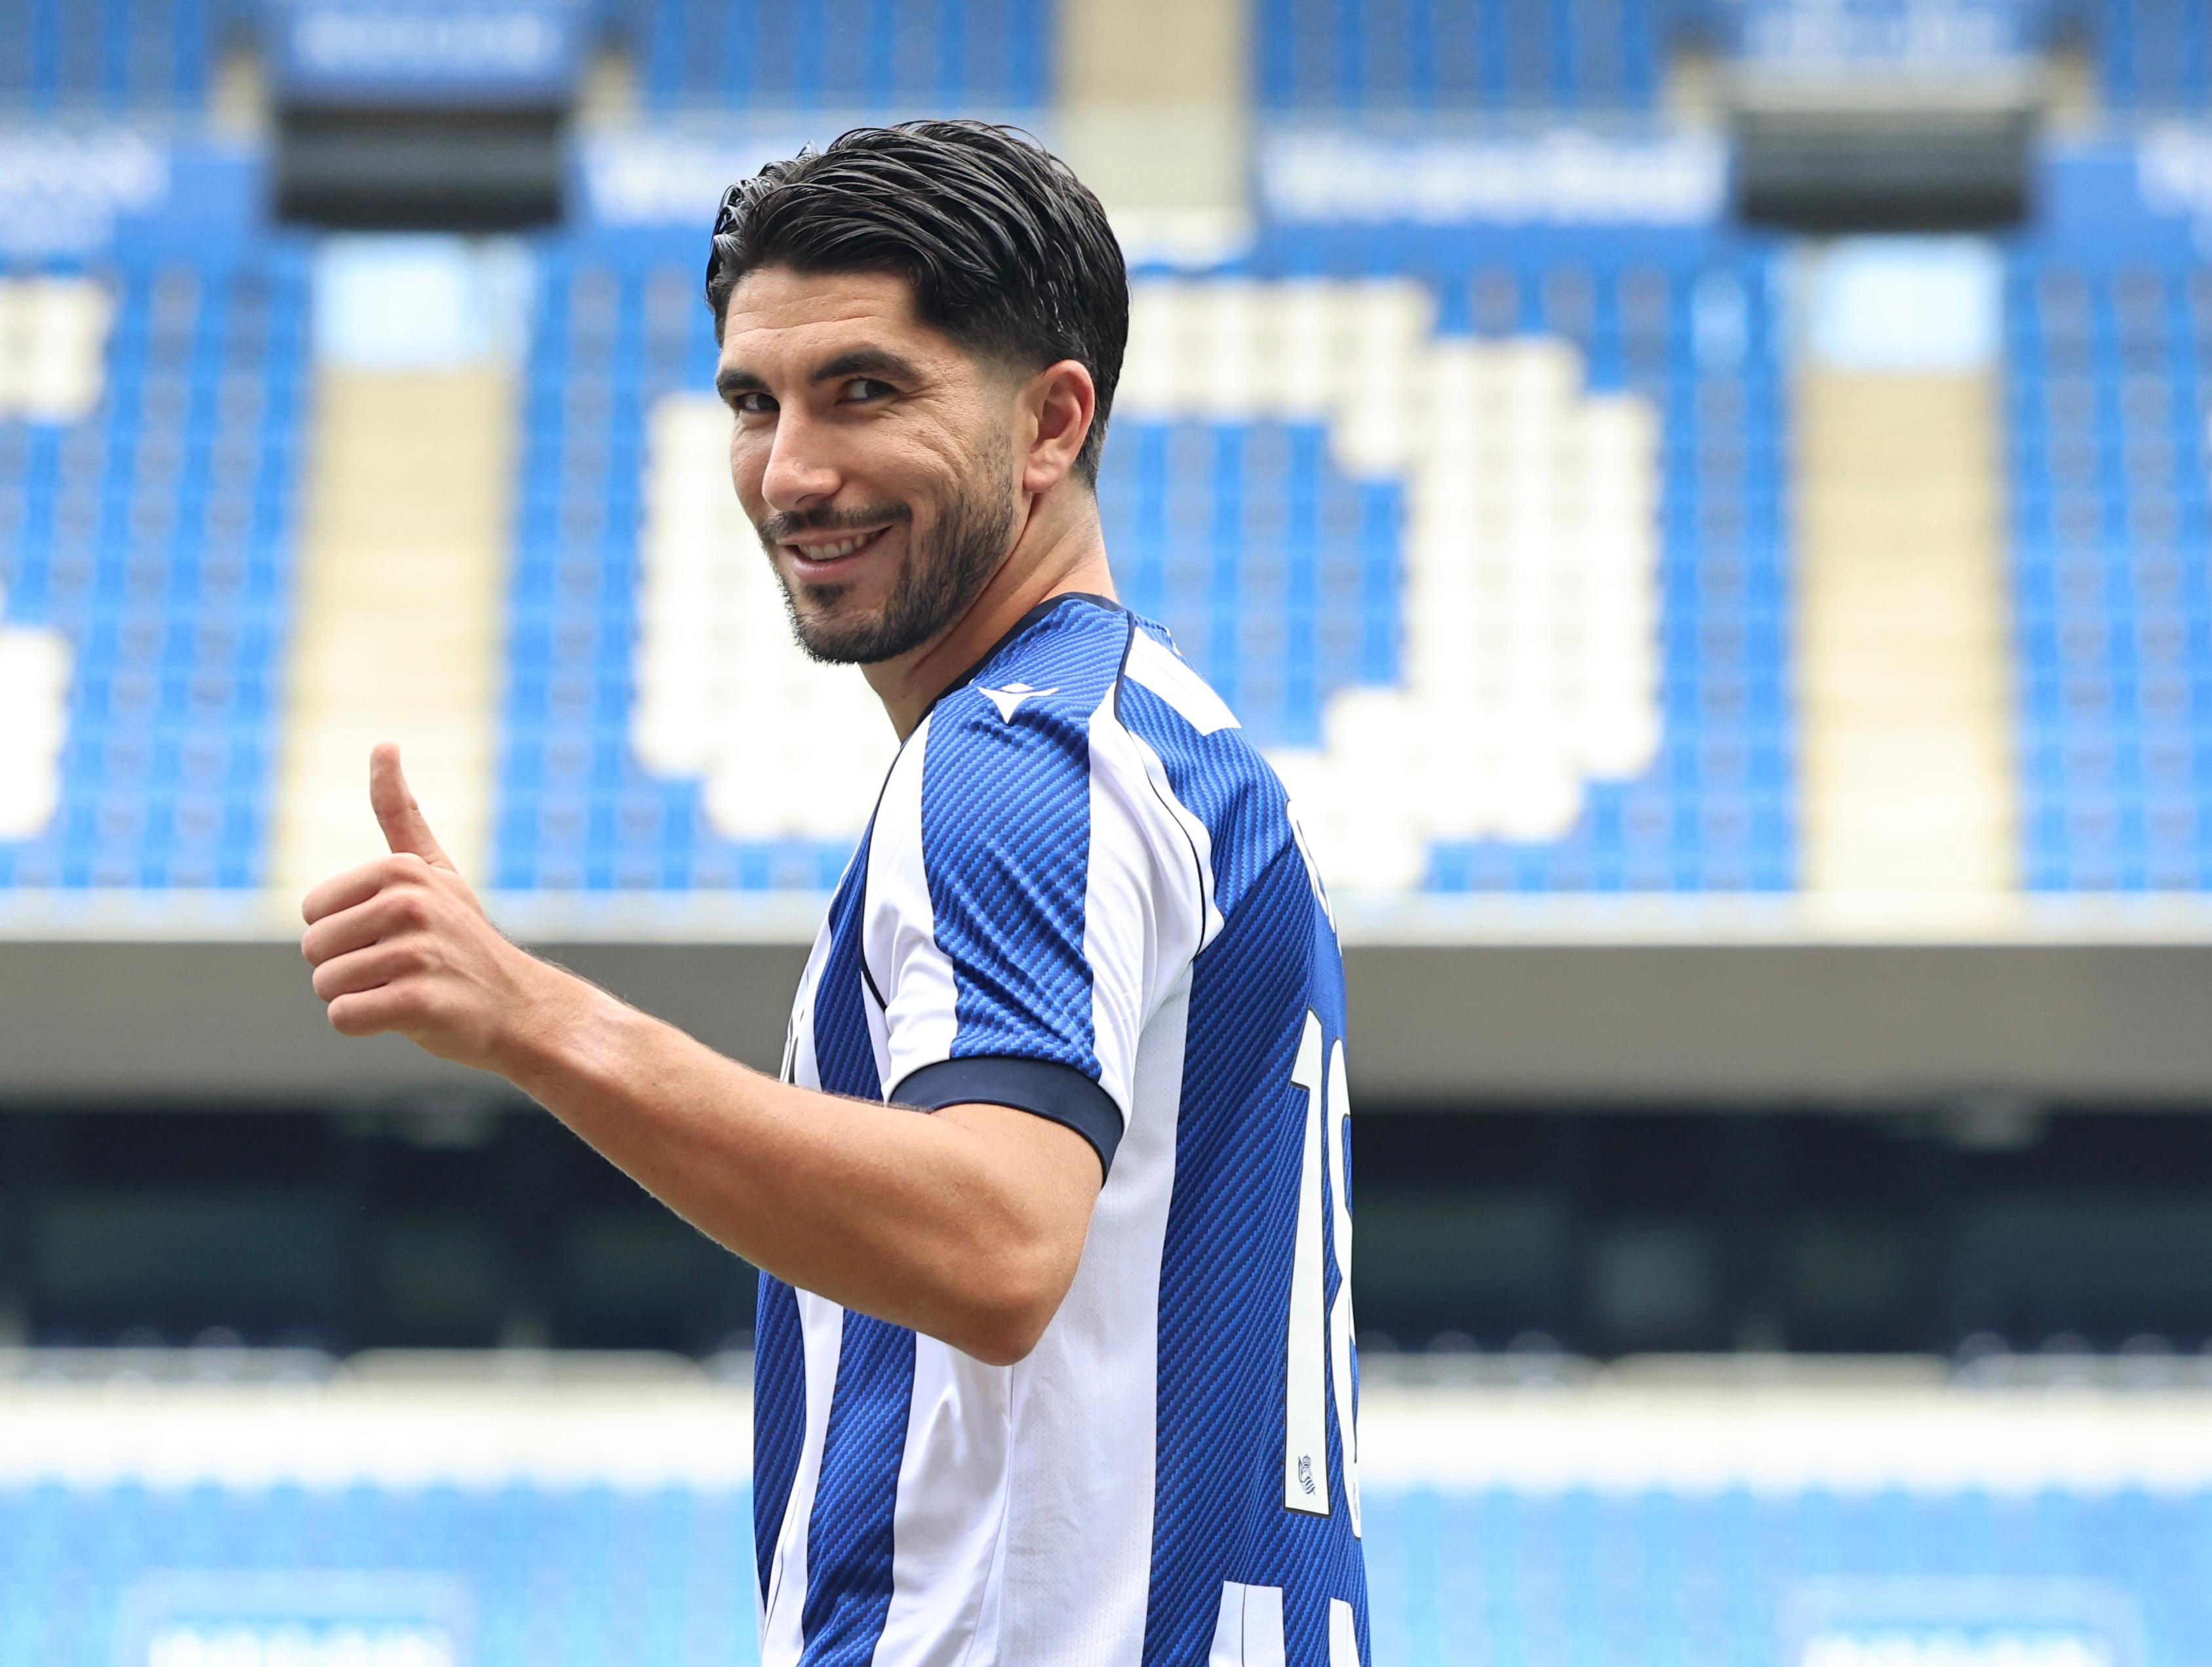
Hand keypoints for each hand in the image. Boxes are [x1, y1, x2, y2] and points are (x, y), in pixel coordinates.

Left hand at [300, 743, 565, 1070]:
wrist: (520, 1007)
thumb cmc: (465, 940)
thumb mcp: (436, 871)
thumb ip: (401, 813)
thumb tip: (384, 742)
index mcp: (401, 871)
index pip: (312, 912)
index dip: (344, 933)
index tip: (392, 936)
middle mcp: (409, 906)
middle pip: (314, 949)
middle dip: (347, 968)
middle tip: (401, 969)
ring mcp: (417, 955)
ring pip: (326, 986)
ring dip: (359, 997)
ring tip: (407, 989)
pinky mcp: (419, 1003)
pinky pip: (345, 1017)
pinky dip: (365, 1024)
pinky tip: (406, 1016)